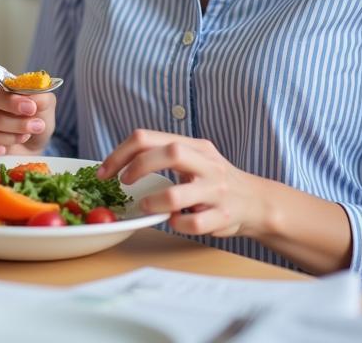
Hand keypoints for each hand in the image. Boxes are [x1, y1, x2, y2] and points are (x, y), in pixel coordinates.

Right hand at [0, 77, 55, 156]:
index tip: (31, 108)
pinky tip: (2, 150)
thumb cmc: (33, 118)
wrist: (32, 144)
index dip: (12, 102)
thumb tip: (34, 100)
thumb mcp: (44, 104)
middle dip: (18, 124)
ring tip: (25, 136)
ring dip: (12, 138)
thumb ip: (40, 97)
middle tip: (36, 126)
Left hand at [97, 129, 264, 237]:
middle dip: (136, 167)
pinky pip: (192, 223)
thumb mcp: (192, 157)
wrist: (257, 202)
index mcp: (192, 145)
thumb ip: (162, 155)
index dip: (120, 154)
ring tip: (147, 206)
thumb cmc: (213, 180)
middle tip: (123, 183)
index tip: (104, 172)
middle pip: (167, 153)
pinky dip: (177, 224)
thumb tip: (119, 162)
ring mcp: (216, 190)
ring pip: (176, 195)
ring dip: (153, 203)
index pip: (147, 138)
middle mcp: (206, 163)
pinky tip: (174, 221)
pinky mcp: (224, 216)